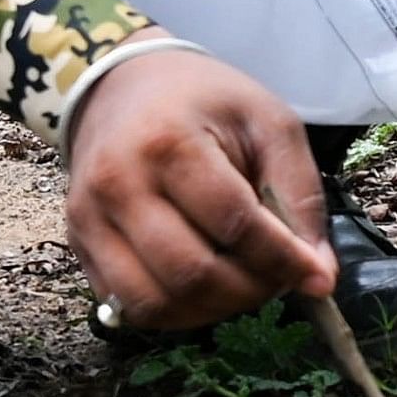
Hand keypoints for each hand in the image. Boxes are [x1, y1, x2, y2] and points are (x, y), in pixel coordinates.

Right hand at [63, 43, 334, 329]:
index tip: (317, 277)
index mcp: (168, 142)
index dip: (282, 260)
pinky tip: (207, 289)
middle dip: (249, 290)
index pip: (234, 223)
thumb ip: (299, 195)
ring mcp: (89, 219)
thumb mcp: (268, 124)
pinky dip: (176, 312)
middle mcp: (118, 185)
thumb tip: (319, 276)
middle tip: (280, 279)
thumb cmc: (205, 101)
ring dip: (212, 310)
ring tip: (245, 285)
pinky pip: (127, 305)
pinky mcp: (78, 244)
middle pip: (191, 272)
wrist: (123, 84)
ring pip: (154, 301)